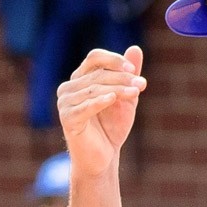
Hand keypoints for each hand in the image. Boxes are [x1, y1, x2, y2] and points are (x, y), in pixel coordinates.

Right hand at [57, 46, 145, 172]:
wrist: (104, 158)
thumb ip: (129, 74)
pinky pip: (85, 106)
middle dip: (122, 78)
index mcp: (80, 79)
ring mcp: (65, 103)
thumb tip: (135, 49)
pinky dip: (100, 101)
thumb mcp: (126, 97)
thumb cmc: (112, 127)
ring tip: (136, 92)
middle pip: (97, 74)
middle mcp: (69, 88)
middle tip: (141, 84)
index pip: (94, 58)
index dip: (113, 60)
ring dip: (118, 89)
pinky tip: (113, 98)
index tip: (132, 69)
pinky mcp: (67, 119)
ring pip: (94, 88)